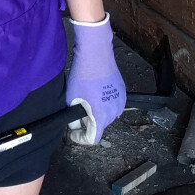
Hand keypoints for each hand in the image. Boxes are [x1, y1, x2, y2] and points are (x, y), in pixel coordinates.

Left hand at [66, 14, 125, 144]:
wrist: (96, 55)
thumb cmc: (82, 76)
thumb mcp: (72, 99)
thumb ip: (73, 118)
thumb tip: (75, 125)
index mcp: (101, 116)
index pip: (92, 139)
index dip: (80, 138)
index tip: (73, 133)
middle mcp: (114, 112)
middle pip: (100, 126)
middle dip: (88, 123)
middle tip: (77, 111)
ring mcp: (120, 102)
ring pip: (107, 116)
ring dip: (97, 113)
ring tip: (87, 100)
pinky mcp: (123, 93)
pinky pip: (113, 105)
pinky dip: (104, 104)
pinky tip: (95, 93)